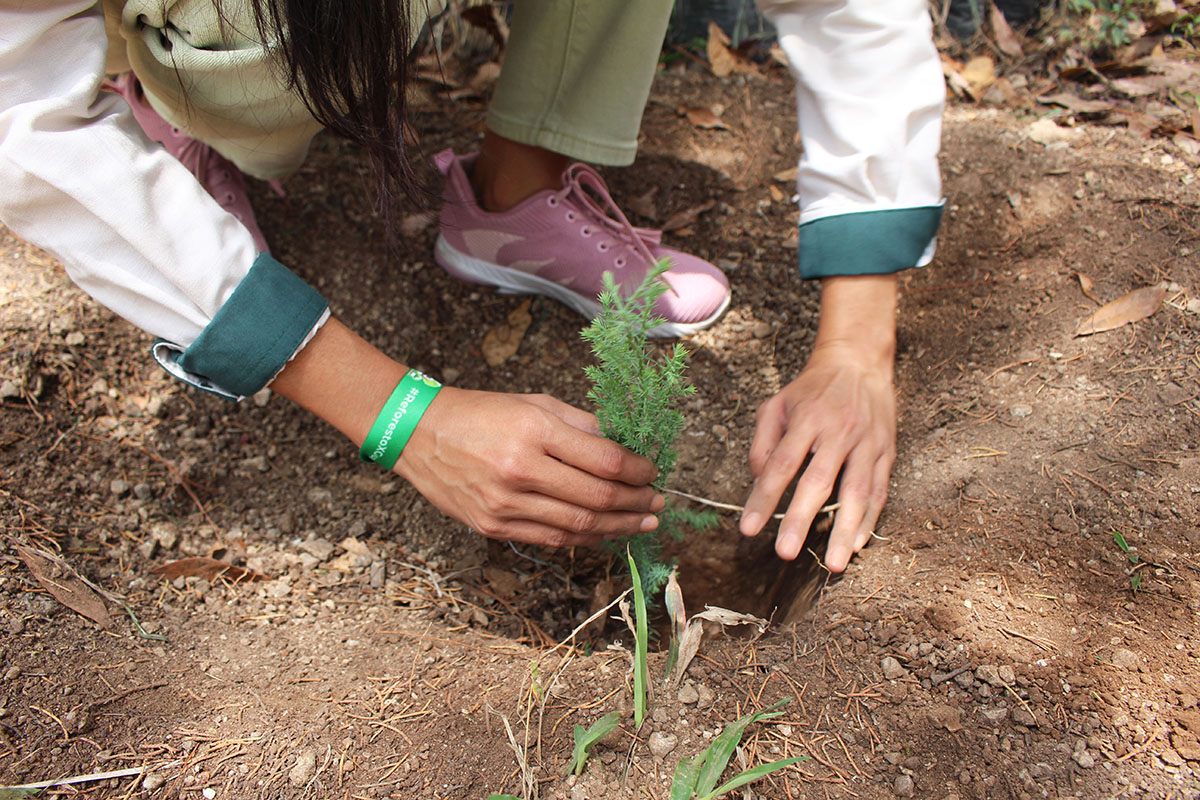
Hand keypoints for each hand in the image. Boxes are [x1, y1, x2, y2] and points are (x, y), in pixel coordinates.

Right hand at [268, 318, 662, 548]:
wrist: (417, 433)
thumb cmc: (481, 412)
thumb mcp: (533, 403)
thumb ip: (580, 425)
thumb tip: (625, 446)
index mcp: (534, 431)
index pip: (605, 460)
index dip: (639, 472)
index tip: (654, 473)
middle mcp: (521, 470)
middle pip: (597, 497)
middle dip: (636, 504)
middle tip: (659, 504)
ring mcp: (505, 503)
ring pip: (578, 525)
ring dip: (618, 527)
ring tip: (643, 524)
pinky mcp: (493, 526)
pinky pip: (550, 539)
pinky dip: (583, 538)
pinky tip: (604, 534)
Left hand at [738, 274, 897, 570]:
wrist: (859, 363)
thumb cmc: (811, 389)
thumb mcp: (777, 404)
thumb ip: (762, 442)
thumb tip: (758, 481)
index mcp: (807, 420)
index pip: (781, 465)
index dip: (764, 498)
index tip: (748, 528)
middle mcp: (838, 432)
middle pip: (818, 482)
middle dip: (801, 520)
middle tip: (785, 552)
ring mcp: (867, 443)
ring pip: (856, 493)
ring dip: (845, 531)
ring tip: (835, 564)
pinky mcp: (887, 451)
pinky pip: (879, 491)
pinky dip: (870, 520)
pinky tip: (858, 544)